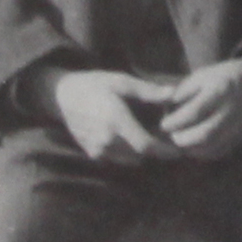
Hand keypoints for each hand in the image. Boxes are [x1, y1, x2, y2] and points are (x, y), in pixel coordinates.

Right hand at [37, 68, 183, 164]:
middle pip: (139, 155)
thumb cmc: (95, 84)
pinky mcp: (91, 153)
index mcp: (117, 121)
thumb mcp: (122, 82)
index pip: (145, 146)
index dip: (163, 151)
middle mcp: (106, 140)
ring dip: (140, 154)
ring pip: (128, 160)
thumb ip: (149, 91)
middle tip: (167, 140)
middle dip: (154, 150)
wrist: (63, 96)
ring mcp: (97, 149)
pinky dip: (126, 154)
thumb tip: (174, 93)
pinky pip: (115, 160)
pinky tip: (130, 139)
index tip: (178, 151)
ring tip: (150, 139)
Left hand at [158, 49, 241, 160]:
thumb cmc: (222, 76)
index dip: (176, 121)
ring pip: (213, 146)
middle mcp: (232, 109)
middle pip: (205, 133)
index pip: (195, 112)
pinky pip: (220, 151)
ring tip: (181, 142)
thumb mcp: (201, 75)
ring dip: (192, 149)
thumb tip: (167, 109)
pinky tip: (194, 147)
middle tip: (172, 136)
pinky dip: (204, 153)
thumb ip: (183, 91)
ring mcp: (239, 124)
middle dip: (183, 139)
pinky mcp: (241, 135)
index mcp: (221, 90)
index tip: (164, 124)